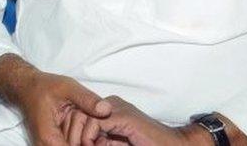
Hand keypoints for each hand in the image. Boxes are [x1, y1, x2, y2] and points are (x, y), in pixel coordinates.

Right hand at [0, 54, 111, 145]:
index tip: (101, 139)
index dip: (90, 145)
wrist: (26, 87)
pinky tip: (87, 134)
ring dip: (83, 142)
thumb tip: (107, 110)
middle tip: (101, 136)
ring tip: (96, 136)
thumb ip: (87, 99)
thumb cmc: (44, 87)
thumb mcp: (68, 87)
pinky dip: (78, 142)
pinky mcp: (49, 144)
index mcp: (49, 137)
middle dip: (88, 144)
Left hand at [82, 96, 210, 145]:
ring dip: (81, 138)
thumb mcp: (116, 143)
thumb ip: (101, 140)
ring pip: (85, 117)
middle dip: (75, 134)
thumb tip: (80, 143)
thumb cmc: (146, 144)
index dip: (74, 132)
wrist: (172, 144)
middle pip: (79, 113)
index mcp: (109, 110)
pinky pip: (96, 123)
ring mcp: (118, 108)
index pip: (81, 114)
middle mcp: (112, 104)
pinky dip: (89, 138)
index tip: (75, 145)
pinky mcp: (123, 116)